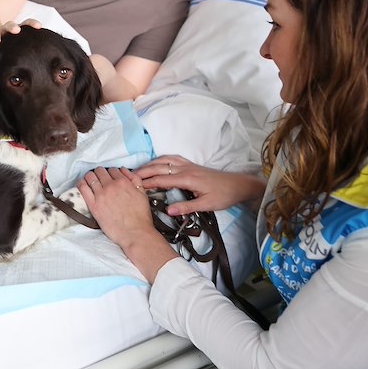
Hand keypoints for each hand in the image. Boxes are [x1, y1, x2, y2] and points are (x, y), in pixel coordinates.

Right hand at [0, 18, 40, 53]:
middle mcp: (7, 30)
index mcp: (19, 29)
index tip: (38, 26)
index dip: (32, 23)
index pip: (26, 23)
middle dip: (12, 27)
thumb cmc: (14, 46)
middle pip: (10, 26)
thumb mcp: (24, 46)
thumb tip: (54, 68)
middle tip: (16, 30)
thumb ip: (35, 51)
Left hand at [78, 166, 180, 282]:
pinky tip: (82, 184)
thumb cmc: (140, 216)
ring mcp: (101, 195)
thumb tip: (124, 170)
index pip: (112, 169)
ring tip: (90, 180)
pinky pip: (83, 189)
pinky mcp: (93, 205)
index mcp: (123, 182)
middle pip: (100, 171)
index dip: (110, 172)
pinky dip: (81, 183)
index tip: (109, 176)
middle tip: (100, 178)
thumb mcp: (142, 194)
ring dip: (90, 176)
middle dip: (100, 173)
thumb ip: (134, 179)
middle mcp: (111, 186)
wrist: (135, 233)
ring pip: (90, 177)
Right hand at [133, 155, 265, 215]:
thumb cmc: (223, 196)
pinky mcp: (191, 164)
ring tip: (138, 171)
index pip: (161, 179)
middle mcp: (185, 168)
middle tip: (129, 177)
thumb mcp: (206, 205)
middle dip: (143, 171)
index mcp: (187, 178)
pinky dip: (160, 159)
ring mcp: (188, 164)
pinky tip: (156, 163)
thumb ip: (186, 207)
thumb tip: (168, 210)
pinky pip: (171, 158)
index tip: (134, 186)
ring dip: (150, 164)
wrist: (238, 185)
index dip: (146, 182)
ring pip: (164, 160)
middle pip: (159, 167)